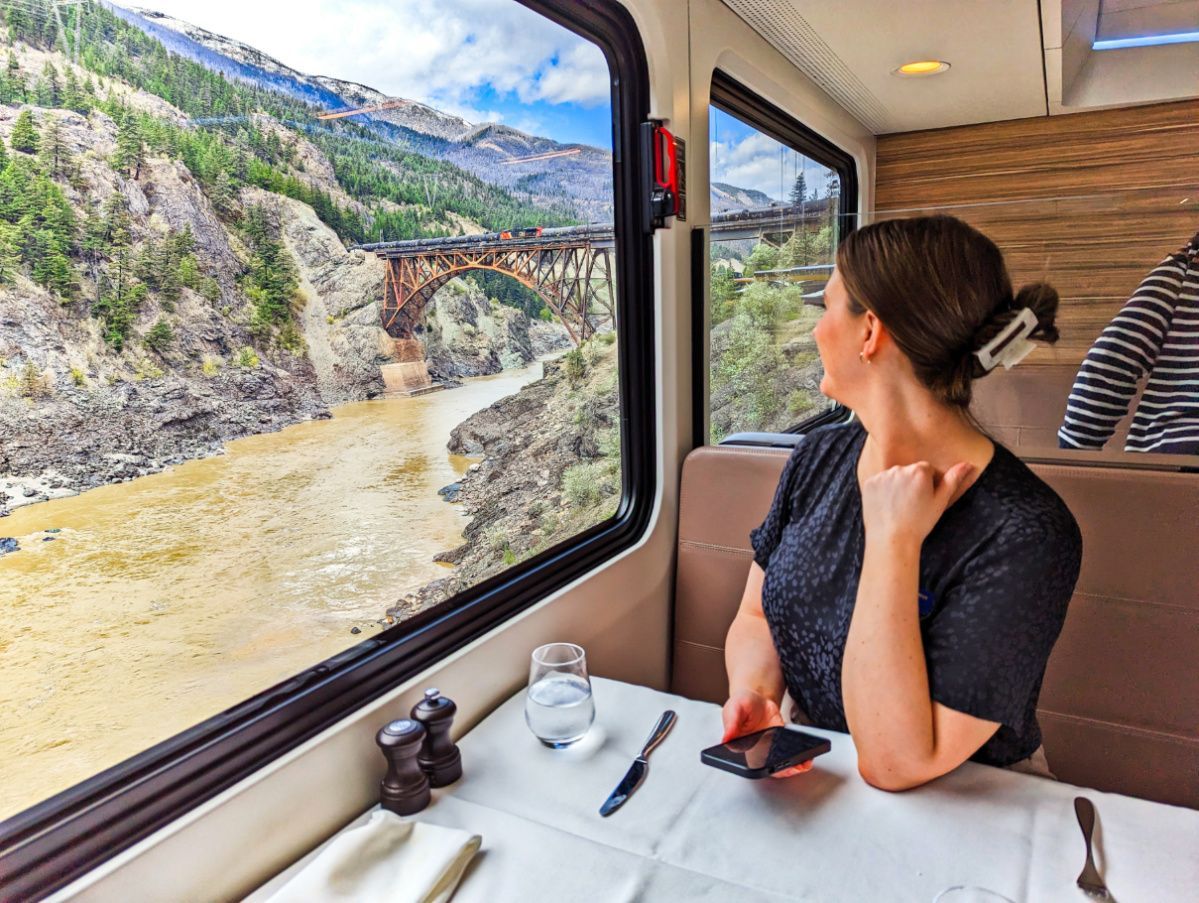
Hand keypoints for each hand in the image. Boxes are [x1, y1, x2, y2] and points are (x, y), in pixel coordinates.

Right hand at [720, 689, 812, 778]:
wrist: (757, 698)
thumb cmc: (742, 704)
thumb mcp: (734, 708)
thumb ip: (731, 723)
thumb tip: (726, 739)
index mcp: (741, 746)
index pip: (751, 763)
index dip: (762, 768)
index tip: (773, 767)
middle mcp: (756, 751)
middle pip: (769, 767)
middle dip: (782, 770)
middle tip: (792, 767)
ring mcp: (770, 749)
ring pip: (781, 764)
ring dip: (793, 766)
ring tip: (802, 764)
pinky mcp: (782, 744)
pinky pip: (790, 754)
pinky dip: (799, 757)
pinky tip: (806, 756)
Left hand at [860, 461, 974, 545]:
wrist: (891, 540)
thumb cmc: (919, 523)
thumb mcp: (940, 502)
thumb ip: (953, 480)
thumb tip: (967, 464)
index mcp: (919, 470)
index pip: (927, 469)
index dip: (928, 484)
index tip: (925, 499)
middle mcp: (900, 469)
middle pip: (910, 471)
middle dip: (912, 483)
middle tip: (912, 505)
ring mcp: (882, 475)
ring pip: (894, 476)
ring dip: (897, 486)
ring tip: (899, 507)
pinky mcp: (869, 483)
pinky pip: (879, 482)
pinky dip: (883, 491)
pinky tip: (887, 506)